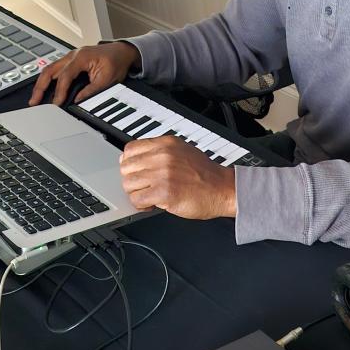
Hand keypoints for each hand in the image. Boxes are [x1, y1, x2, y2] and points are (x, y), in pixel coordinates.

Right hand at [28, 41, 138, 105]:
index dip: (59, 91)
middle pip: (50, 70)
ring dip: (41, 83)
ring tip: (35, 98)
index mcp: (81, 57)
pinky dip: (48, 80)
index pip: (65, 76)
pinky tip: (44, 89)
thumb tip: (77, 100)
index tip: (56, 103)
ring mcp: (70, 57)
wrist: (122, 51)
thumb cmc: (116, 61)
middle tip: (34, 101)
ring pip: (50, 69)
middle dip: (40, 86)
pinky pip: (55, 69)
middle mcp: (73, 55)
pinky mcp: (71, 61)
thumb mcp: (107, 79)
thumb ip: (91, 90)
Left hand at [119, 136, 236, 219]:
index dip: (130, 164)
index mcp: (166, 144)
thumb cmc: (206, 175)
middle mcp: (162, 156)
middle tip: (144, 187)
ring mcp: (163, 174)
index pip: (130, 149)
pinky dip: (141, 205)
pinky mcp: (164, 192)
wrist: (224, 189)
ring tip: (150, 196)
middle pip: (126, 168)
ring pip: (129, 184)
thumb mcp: (182, 151)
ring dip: (137, 194)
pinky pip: (137, 200)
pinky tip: (153, 204)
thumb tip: (136, 158)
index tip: (136, 172)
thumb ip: (160, 152)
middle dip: (133, 180)